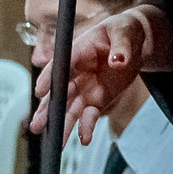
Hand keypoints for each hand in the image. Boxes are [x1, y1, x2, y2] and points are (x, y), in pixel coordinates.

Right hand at [31, 3, 172, 144]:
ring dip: (63, 124)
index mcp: (78, 51)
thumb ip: (122, 46)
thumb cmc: (125, 31)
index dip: (49, 77)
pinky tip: (84, 139)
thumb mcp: (125, 31)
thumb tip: (118, 62)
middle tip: (37, 125)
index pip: (60, 65)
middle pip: (60, 93)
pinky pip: (89, 115)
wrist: (135, 42)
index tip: (39, 91)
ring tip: (55, 142)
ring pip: (70, 109)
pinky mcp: (97, 100)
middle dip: (48, 110)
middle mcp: (76, 72)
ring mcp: (85, 88)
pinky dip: (86, 127)